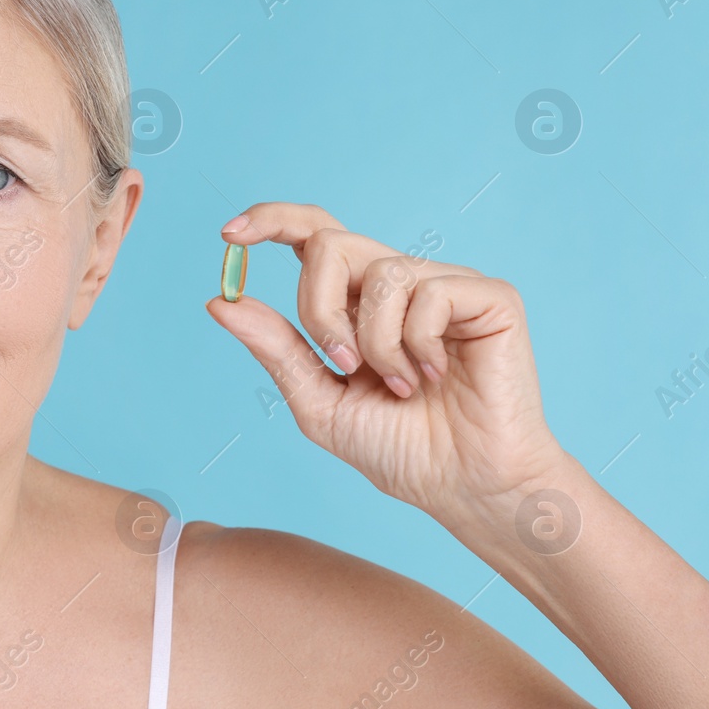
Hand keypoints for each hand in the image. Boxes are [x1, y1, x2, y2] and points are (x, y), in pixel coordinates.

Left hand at [205, 202, 569, 522]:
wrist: (463, 487)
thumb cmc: (399, 448)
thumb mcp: (318, 400)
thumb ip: (276, 348)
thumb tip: (220, 302)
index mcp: (355, 301)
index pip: (312, 235)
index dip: (272, 221)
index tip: (228, 234)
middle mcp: (398, 282)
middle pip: (330, 243)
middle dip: (318, 307)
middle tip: (342, 362)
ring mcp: (444, 284)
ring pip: (378, 271)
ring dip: (375, 341)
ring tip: (401, 384)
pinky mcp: (488, 297)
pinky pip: (430, 292)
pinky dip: (418, 343)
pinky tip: (437, 375)